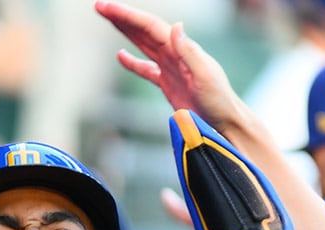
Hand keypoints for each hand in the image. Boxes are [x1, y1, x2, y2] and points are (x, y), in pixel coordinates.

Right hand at [95, 1, 244, 130]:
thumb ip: (189, 52)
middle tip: (99, 7)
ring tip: (108, 20)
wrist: (225, 123)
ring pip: (143, 44)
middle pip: (143, 30)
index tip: (106, 7)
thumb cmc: (219, 101)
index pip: (149, 26)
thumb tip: (176, 26)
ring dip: (125, 31)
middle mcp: (174, 54)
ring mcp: (170, 68)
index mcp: (180, 49)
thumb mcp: (205, 76)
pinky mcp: (168, 83)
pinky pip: (146, 69)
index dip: (127, 15)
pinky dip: (132, 62)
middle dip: (121, 17)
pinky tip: (121, 56)